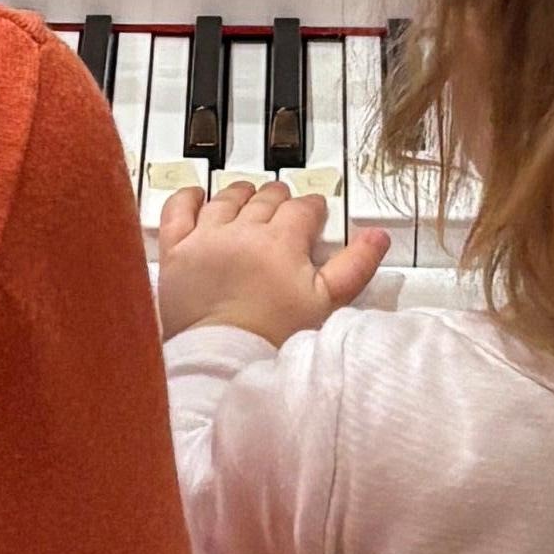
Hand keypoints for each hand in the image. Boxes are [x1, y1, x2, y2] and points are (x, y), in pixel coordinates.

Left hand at [155, 173, 392, 343]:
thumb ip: (355, 266)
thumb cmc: (275, 337)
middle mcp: (243, 230)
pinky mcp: (176, 252)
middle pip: (265, 200)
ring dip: (241, 194)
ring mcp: (206, 238)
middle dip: (279, 198)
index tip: (315, 212)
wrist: (223, 359)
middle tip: (285, 204)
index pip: (302, 209)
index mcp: (282, 240)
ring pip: (226, 200)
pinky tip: (197, 195)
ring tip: (249, 195)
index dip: (312, 208)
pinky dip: (187, 198)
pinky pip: (178, 211)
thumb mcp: (327, 303)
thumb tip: (377, 236)